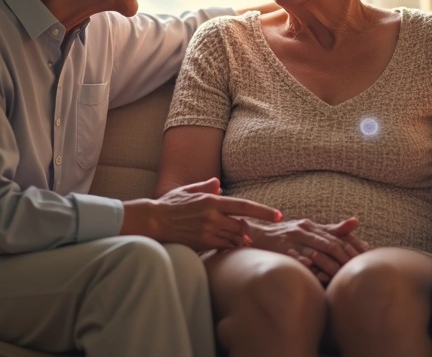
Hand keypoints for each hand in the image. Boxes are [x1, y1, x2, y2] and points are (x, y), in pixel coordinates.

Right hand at [122, 178, 281, 250]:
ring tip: (240, 239)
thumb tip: (217, 184)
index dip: (264, 211)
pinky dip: (229, 246)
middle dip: (246, 228)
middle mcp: (212, 216)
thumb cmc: (170, 204)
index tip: (278, 215)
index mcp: (212, 201)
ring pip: (234, 238)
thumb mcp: (188, 190)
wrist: (153, 221)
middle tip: (247, 230)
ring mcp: (207, 232)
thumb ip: (205, 187)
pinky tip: (228, 245)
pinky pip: (223, 247)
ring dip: (239, 239)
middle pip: (241, 225)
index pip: (245, 206)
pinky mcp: (202, 244)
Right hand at [250, 216, 364, 283]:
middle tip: (355, 266)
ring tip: (339, 273)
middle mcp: (303, 230)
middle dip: (344, 255)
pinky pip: (293, 256)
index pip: (337, 236)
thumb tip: (356, 221)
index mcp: (312, 226)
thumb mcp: (309, 230)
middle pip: (328, 243)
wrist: (255, 235)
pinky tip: (311, 267)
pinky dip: (302, 261)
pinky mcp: (280, 249)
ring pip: (314, 251)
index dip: (352, 244)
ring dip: (327, 262)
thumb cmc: (286, 236)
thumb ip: (332, 228)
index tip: (366, 253)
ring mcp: (291, 239)